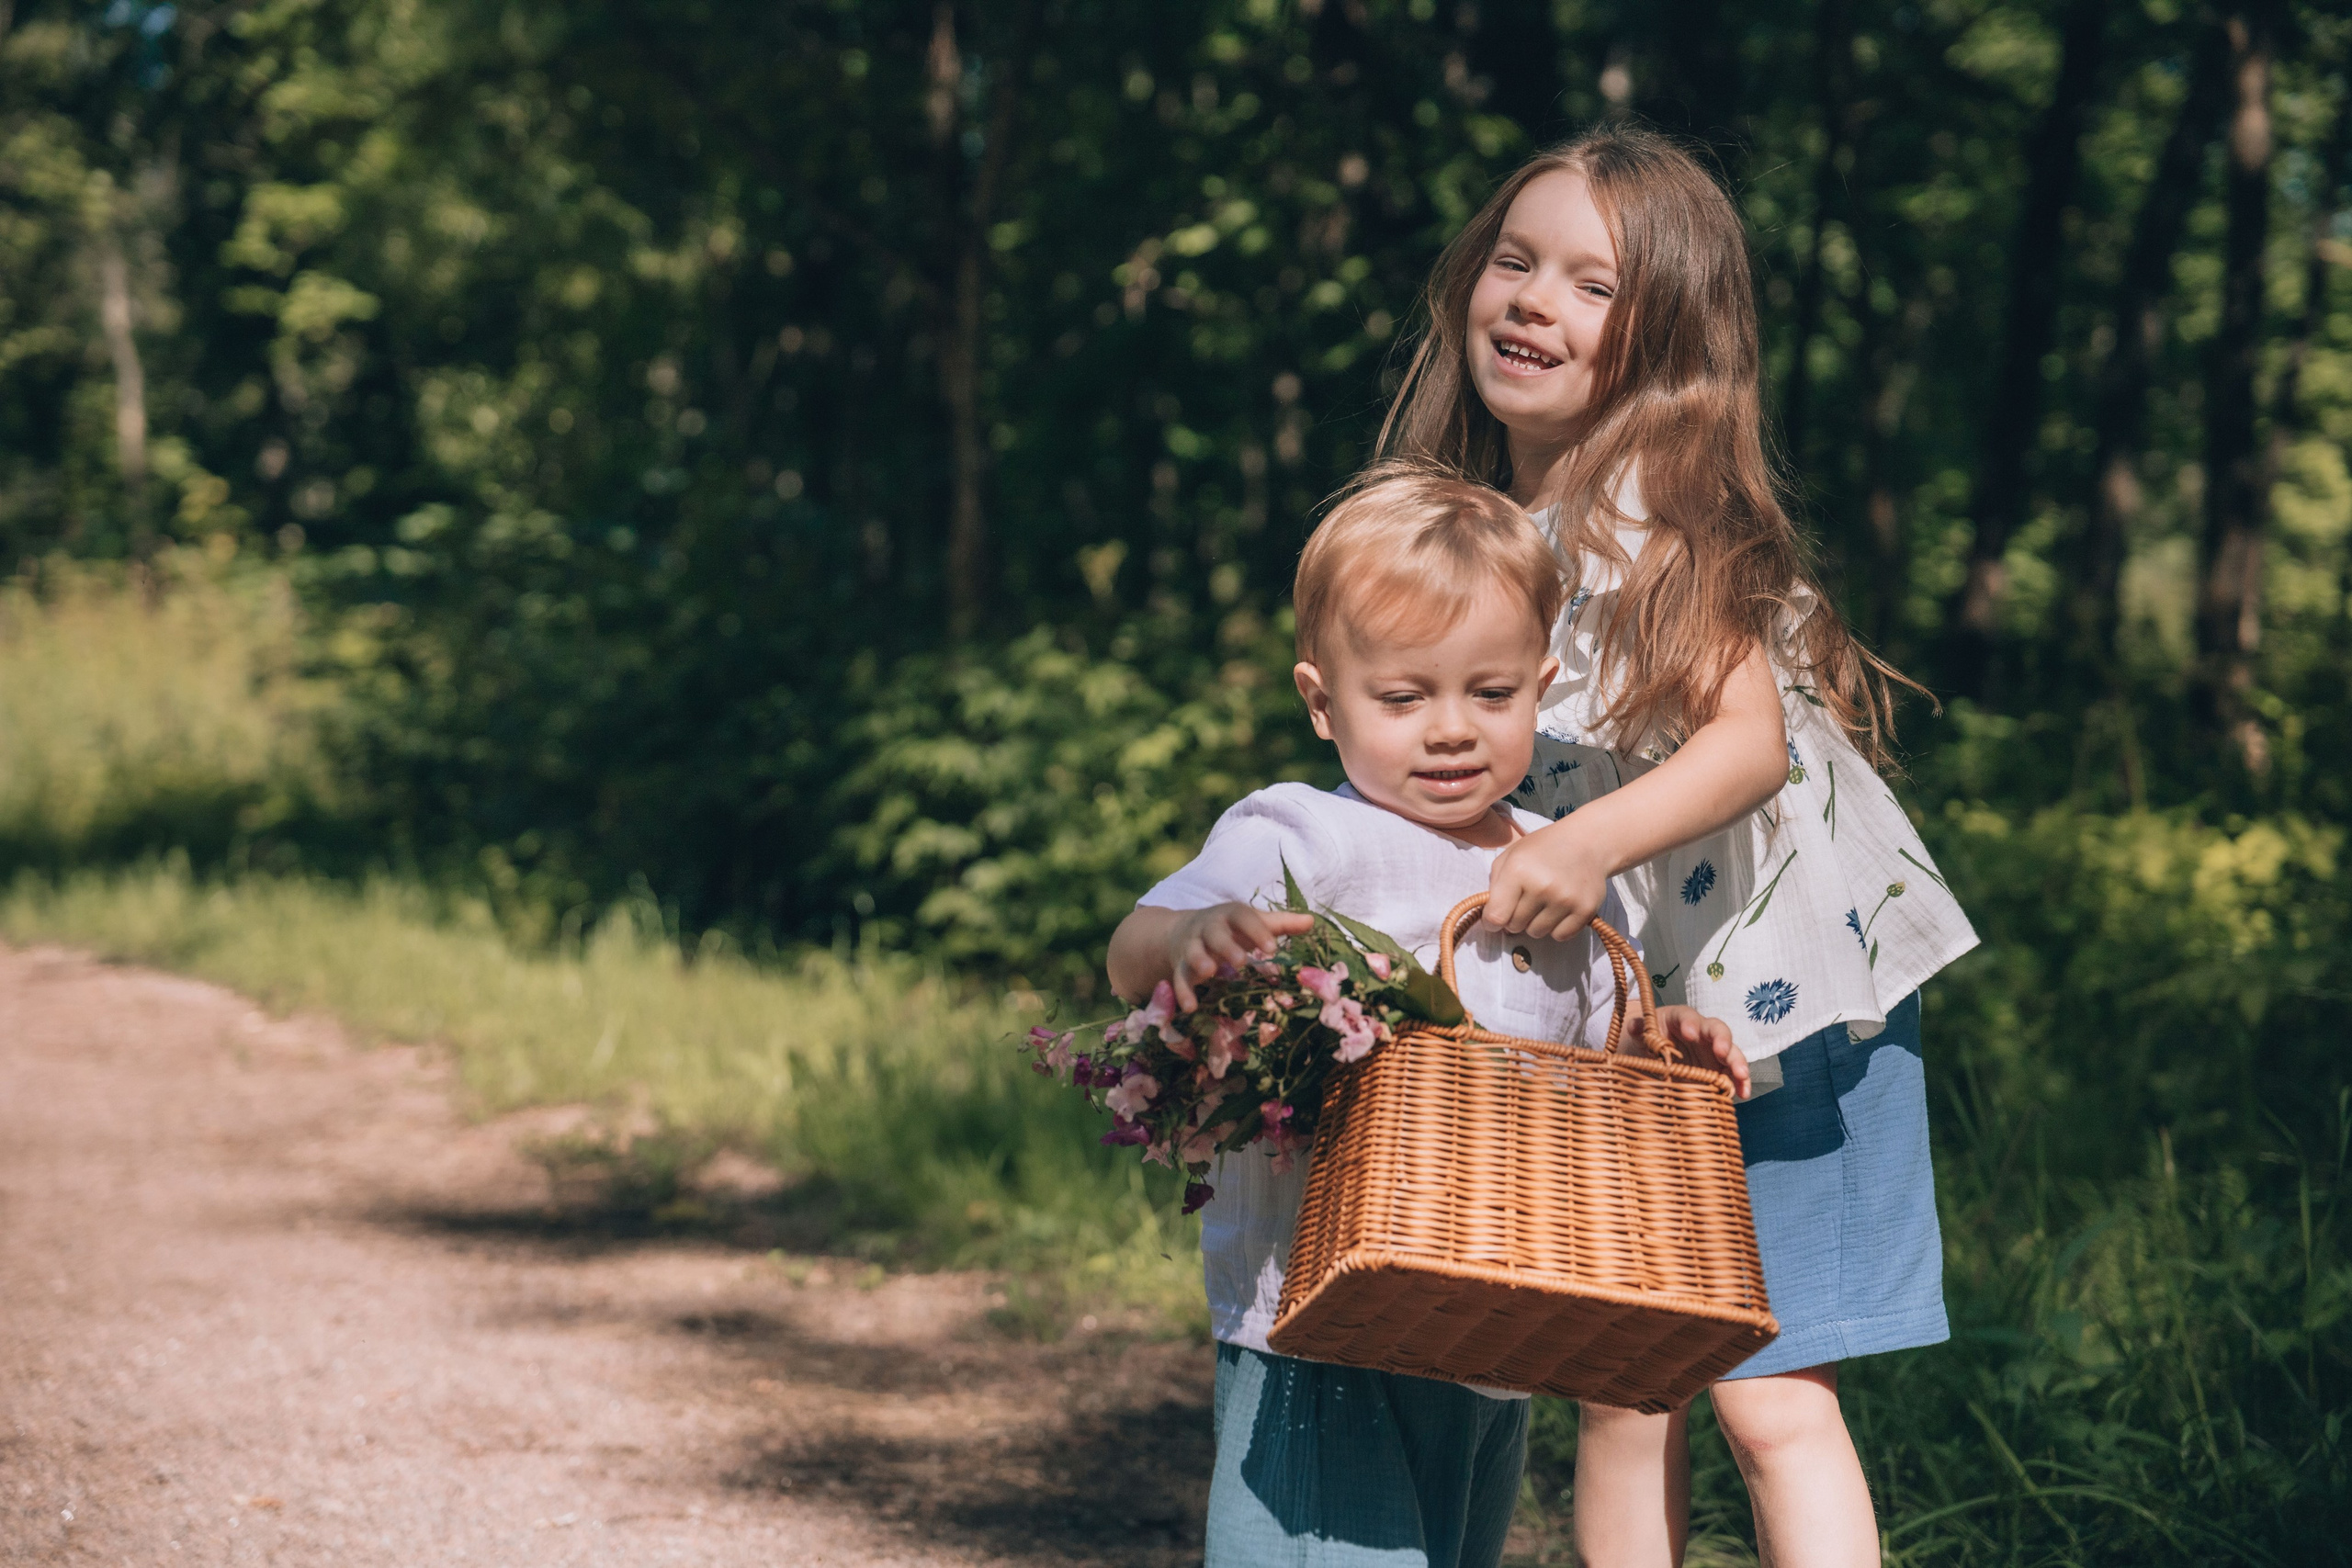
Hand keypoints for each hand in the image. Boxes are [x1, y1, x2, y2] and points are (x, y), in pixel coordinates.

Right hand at [1152, 903, 1315, 1010]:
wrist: (1184, 929)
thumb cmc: (1230, 928)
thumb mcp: (1253, 922)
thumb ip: (1281, 924)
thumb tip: (1312, 921)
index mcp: (1230, 915)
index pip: (1243, 917)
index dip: (1256, 931)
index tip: (1272, 948)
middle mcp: (1209, 928)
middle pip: (1215, 933)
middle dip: (1226, 945)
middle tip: (1241, 961)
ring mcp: (1192, 946)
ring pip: (1192, 952)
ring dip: (1199, 961)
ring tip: (1209, 973)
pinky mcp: (1179, 965)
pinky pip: (1179, 977)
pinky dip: (1182, 991)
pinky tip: (1190, 1007)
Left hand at [1484, 818, 1611, 940]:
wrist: (1587, 842)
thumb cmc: (1542, 849)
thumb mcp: (1510, 856)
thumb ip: (1495, 886)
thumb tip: (1492, 920)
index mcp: (1518, 870)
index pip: (1496, 917)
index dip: (1491, 922)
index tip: (1495, 918)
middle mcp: (1542, 886)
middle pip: (1515, 927)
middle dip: (1515, 918)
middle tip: (1526, 901)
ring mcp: (1565, 899)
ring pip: (1536, 933)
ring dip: (1535, 923)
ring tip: (1544, 902)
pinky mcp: (1585, 910)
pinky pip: (1560, 936)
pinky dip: (1557, 927)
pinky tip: (1559, 909)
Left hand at [1634, 1004, 1751, 1098]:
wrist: (1656, 1052)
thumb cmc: (1650, 1038)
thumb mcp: (1641, 1033)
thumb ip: (1639, 1028)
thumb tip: (1634, 1026)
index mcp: (1680, 1019)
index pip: (1687, 1016)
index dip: (1689, 1023)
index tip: (1689, 1033)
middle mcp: (1702, 1032)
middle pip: (1717, 1030)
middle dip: (1721, 1040)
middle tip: (1721, 1052)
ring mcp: (1713, 1050)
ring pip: (1731, 1052)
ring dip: (1737, 1063)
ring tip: (1741, 1076)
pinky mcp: (1719, 1069)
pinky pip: (1733, 1074)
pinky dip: (1740, 1082)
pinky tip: (1742, 1094)